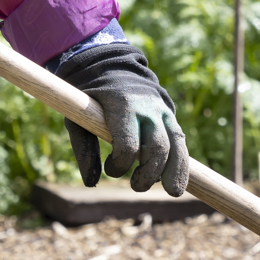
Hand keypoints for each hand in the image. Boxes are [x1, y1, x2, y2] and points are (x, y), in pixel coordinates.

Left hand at [55, 43, 189, 195]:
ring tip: (172, 191)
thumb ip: (83, 150)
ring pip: (176, 145)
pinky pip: (180, 141)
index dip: (119, 164)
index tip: (109, 168)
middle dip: (149, 174)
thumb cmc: (91, 98)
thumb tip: (90, 183)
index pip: (128, 145)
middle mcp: (147, 108)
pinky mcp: (170, 115)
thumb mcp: (78, 119)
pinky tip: (177, 182)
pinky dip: (181, 163)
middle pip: (157, 148)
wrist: (112, 67)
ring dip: (175, 172)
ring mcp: (162, 111)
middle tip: (136, 186)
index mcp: (122, 106)